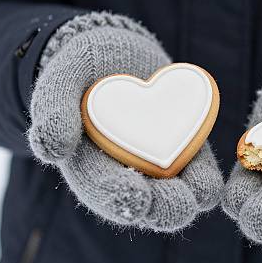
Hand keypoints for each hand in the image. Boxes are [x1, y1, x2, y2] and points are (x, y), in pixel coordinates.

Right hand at [28, 12, 222, 230]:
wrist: (118, 53)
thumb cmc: (84, 68)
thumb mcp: (62, 79)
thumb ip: (53, 110)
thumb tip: (52, 150)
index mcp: (91, 167)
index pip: (104, 192)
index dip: (119, 198)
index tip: (136, 197)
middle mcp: (126, 175)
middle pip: (147, 208)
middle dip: (163, 209)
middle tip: (178, 202)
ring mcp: (158, 167)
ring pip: (180, 198)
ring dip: (192, 197)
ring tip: (199, 189)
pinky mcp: (185, 151)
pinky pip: (202, 174)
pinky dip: (207, 175)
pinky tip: (209, 162)